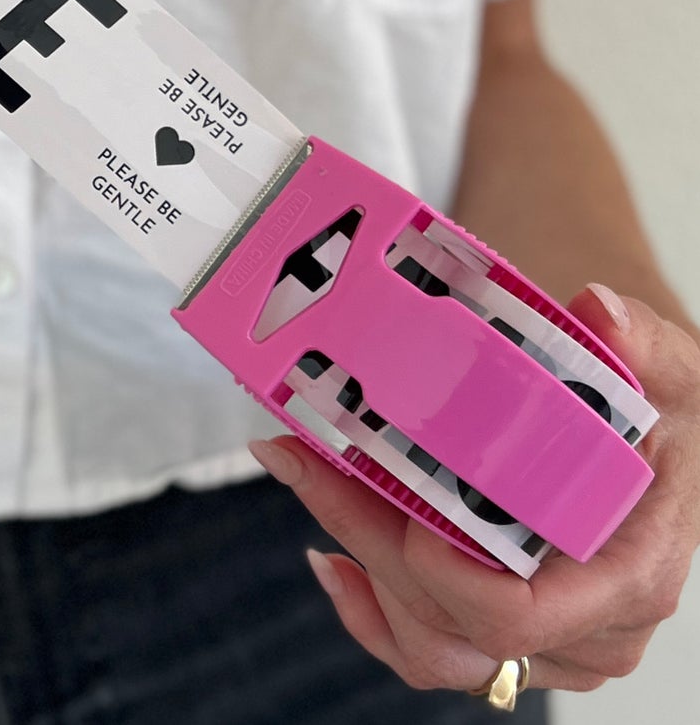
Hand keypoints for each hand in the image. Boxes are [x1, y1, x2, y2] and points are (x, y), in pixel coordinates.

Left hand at [250, 284, 699, 693]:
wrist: (653, 440)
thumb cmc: (659, 418)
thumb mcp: (668, 373)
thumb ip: (644, 344)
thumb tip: (604, 311)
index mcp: (626, 575)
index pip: (519, 612)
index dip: (444, 571)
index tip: (400, 501)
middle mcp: (587, 630)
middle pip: (451, 621)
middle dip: (366, 535)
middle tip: (301, 455)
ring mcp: (543, 643)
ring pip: (427, 640)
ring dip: (358, 560)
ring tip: (309, 479)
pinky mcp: (502, 637)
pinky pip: (424, 651)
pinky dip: (369, 611)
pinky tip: (331, 558)